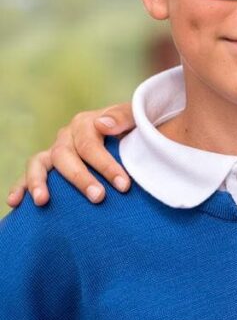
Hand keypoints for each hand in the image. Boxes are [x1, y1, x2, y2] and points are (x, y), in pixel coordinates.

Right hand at [6, 104, 135, 207]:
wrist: (130, 133)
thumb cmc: (136, 128)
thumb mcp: (137, 117)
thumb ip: (124, 116)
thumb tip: (102, 124)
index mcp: (86, 122)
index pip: (90, 144)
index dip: (106, 165)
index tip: (123, 185)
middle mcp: (66, 135)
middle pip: (65, 156)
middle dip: (81, 179)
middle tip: (99, 198)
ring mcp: (55, 150)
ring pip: (39, 163)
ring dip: (38, 182)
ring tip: (43, 201)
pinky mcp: (48, 165)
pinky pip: (29, 174)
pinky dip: (20, 187)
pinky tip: (15, 203)